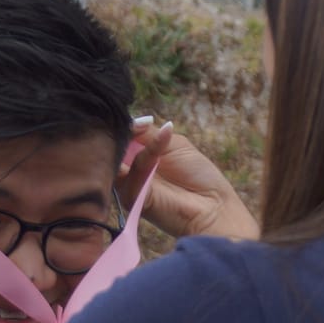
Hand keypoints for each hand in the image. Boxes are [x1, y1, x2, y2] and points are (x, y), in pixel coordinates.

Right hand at [118, 117, 257, 241]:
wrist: (213, 206)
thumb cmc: (198, 175)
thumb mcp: (173, 143)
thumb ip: (149, 132)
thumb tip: (129, 121)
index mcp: (137, 157)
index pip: (117, 138)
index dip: (120, 126)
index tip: (128, 116)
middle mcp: (128, 172)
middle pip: (109, 149)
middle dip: (120, 135)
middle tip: (135, 126)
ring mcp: (128, 186)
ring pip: (116, 160)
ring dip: (132, 144)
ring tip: (157, 139)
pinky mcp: (132, 198)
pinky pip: (130, 175)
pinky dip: (146, 159)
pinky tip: (160, 151)